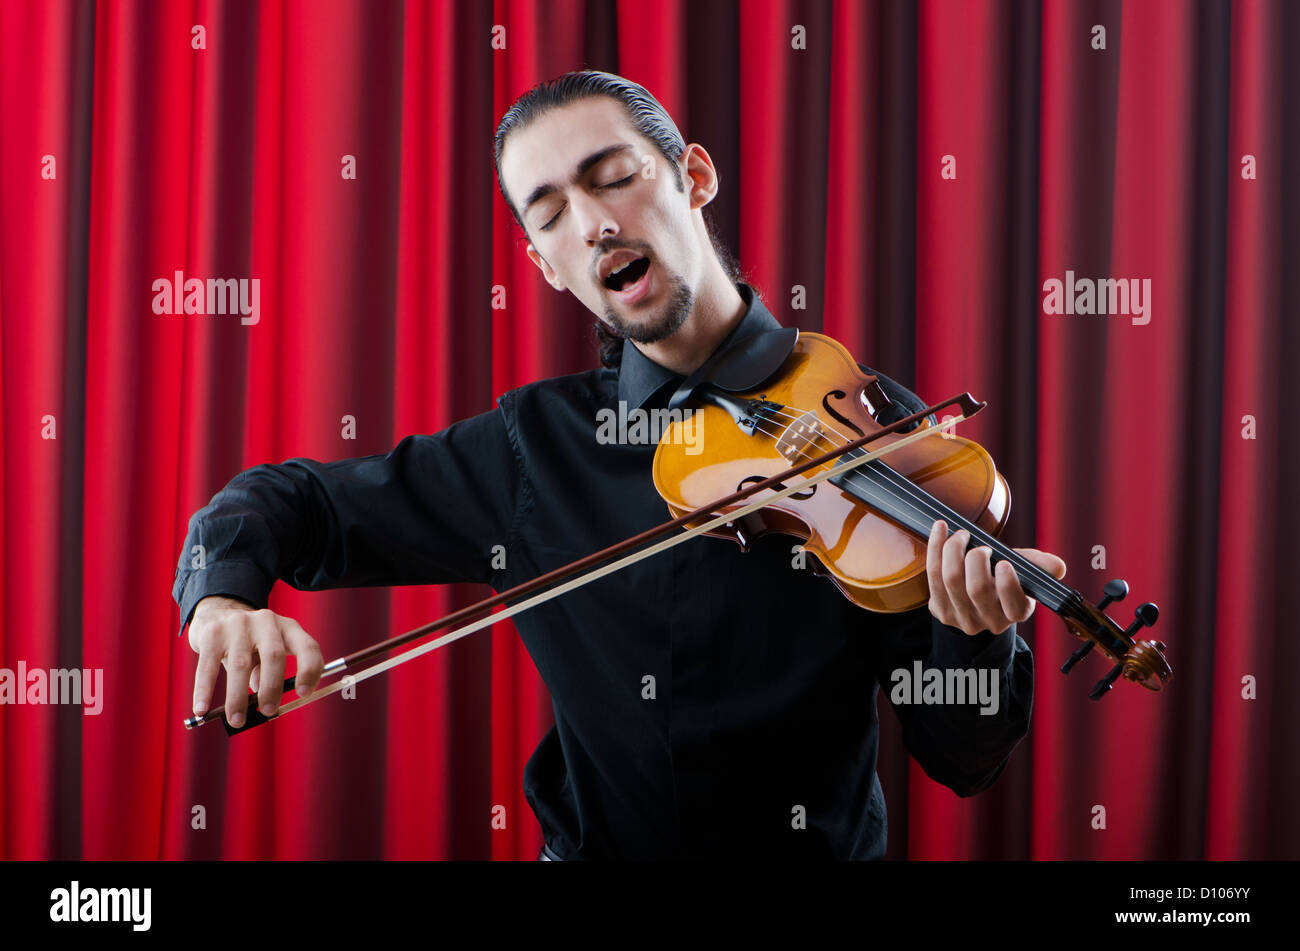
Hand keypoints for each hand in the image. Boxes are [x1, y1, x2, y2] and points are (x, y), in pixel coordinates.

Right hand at [188, 595, 324, 725]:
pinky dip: (205, 690)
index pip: (307, 647)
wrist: (217, 613)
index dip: (309, 671)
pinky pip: (208, 666)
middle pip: (274, 656)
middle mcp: (266, 622)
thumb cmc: (250, 642)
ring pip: (240, 665)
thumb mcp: (267, 652)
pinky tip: (201, 708)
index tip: (303, 695)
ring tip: (237, 719)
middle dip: (272, 688)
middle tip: (268, 711)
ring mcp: (239, 624)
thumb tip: (265, 707)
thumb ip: (270, 674)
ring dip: (238, 697)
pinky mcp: (212, 633)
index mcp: (288, 628)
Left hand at [926, 520, 1066, 636]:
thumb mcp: (1024, 574)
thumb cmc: (1002, 579)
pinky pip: (932, 576)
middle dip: (976, 559)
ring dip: (952, 550)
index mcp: (1016, 612)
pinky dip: (935, 547)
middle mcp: (989, 621)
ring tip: (960, 536)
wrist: (974, 600)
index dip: (1008, 584)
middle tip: (979, 545)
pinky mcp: (940, 610)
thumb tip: (1058, 567)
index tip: (1004, 562)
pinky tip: (940, 530)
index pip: (1014, 605)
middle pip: (977, 589)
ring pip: (951, 581)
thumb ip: (1039, 567)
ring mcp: (962, 618)